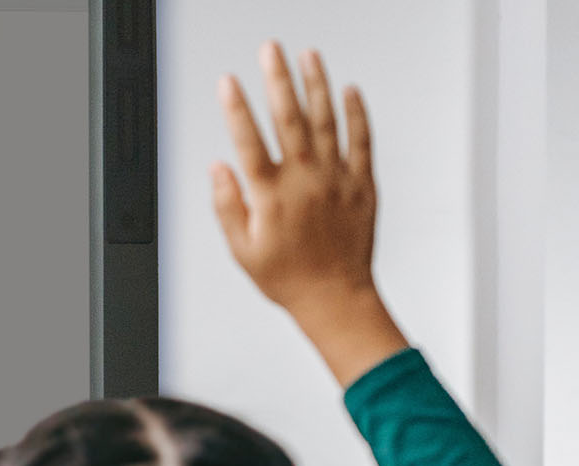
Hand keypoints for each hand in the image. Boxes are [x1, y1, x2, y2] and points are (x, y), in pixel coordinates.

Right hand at [213, 42, 406, 384]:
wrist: (336, 297)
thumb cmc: (289, 278)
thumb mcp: (242, 250)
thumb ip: (227, 206)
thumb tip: (219, 169)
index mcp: (271, 197)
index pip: (249, 142)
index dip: (236, 109)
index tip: (228, 83)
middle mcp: (305, 181)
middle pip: (289, 119)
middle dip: (277, 80)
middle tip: (270, 51)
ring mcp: (336, 179)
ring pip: (326, 121)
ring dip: (316, 85)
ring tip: (307, 56)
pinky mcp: (361, 183)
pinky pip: (361, 140)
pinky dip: (356, 113)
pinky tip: (349, 90)